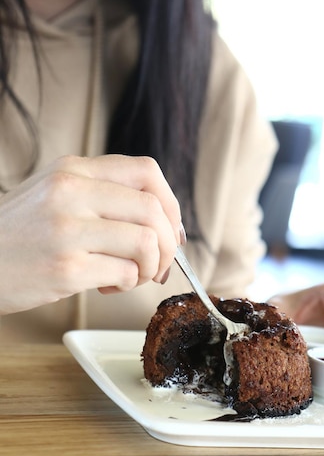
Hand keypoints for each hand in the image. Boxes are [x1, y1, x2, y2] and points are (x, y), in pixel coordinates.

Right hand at [0, 154, 182, 314]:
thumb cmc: (19, 234)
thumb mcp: (53, 193)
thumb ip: (101, 194)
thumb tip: (162, 220)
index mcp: (73, 169)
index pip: (147, 172)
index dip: (172, 204)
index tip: (171, 231)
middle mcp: (71, 192)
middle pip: (154, 209)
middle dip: (167, 243)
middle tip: (159, 264)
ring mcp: (67, 229)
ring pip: (146, 242)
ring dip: (150, 266)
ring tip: (131, 276)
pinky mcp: (65, 268)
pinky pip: (125, 274)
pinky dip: (127, 285)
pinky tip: (107, 287)